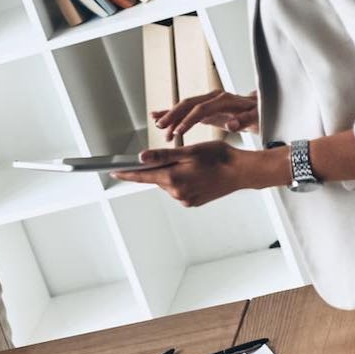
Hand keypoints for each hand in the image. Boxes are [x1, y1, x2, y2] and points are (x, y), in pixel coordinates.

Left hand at [110, 142, 254, 207]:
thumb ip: (162, 156)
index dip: (126, 173)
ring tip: (193, 165)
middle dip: (159, 168)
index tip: (113, 172)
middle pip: (157, 179)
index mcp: (173, 179)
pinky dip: (183, 181)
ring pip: (169, 184)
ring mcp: (185, 200)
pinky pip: (180, 190)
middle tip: (178, 156)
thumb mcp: (188, 151)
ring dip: (174, 174)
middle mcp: (176, 193)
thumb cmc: (218, 157)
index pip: (142, 176)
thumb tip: (140, 158)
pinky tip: (197, 174)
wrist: (241, 171)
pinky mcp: (193, 202)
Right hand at [153, 90, 258, 140]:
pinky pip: (186, 110)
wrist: (261, 109)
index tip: (177, 132)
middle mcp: (214, 97)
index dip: (188, 120)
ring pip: (184, 107)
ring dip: (170, 116)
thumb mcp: (257, 119)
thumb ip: (244, 121)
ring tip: (158, 127)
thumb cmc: (260, 114)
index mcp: (224, 100)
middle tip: (161, 127)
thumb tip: (232, 124)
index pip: (201, 109)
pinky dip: (173, 113)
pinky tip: (159, 116)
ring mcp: (208, 102)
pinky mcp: (205, 108)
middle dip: (172, 115)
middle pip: (188, 104)